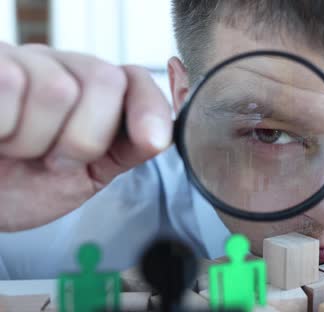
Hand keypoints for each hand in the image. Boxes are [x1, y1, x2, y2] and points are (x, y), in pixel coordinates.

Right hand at [0, 42, 172, 231]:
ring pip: (56, 89)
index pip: (136, 80)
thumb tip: (163, 135)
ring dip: (34, 139)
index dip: (149, 108)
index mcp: (94, 94)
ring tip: (16, 148)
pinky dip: (3, 127)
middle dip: (85, 138)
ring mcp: (23, 61)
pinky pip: (9, 84)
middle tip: (54, 159)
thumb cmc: (26, 185)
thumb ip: (129, 149)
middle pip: (104, 80)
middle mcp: (62, 68)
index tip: (153, 140)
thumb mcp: (88, 174)